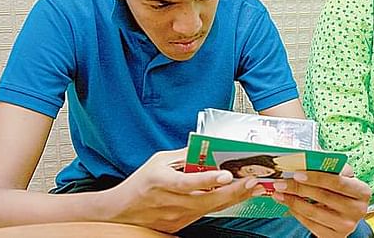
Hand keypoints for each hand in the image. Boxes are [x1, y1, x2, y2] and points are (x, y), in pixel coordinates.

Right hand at [107, 148, 261, 232]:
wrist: (121, 212)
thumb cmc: (140, 183)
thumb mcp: (158, 162)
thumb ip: (184, 156)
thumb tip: (208, 148)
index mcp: (161, 182)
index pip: (187, 182)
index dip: (207, 179)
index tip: (226, 174)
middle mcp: (169, 201)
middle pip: (206, 200)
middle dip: (233, 191)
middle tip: (252, 182)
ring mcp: (176, 216)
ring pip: (210, 208)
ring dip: (233, 198)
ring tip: (252, 188)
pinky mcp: (181, 225)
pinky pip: (206, 213)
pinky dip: (222, 204)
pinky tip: (236, 195)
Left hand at [267, 166, 370, 237]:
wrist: (349, 214)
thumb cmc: (343, 190)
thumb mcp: (344, 177)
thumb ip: (332, 168)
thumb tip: (306, 161)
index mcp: (362, 191)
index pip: (337, 182)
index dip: (316, 177)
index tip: (297, 173)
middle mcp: (357, 210)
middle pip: (323, 197)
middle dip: (298, 188)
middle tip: (281, 182)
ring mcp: (346, 226)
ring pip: (313, 212)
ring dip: (292, 201)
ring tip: (279, 193)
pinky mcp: (334, 236)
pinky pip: (310, 224)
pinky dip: (296, 213)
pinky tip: (289, 204)